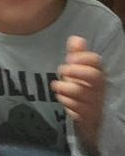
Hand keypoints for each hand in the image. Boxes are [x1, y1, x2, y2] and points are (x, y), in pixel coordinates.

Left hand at [51, 36, 104, 155]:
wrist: (89, 117)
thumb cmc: (82, 88)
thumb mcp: (78, 71)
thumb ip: (76, 55)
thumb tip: (75, 38)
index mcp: (97, 73)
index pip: (96, 61)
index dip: (82, 57)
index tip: (69, 58)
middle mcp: (99, 87)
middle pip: (94, 76)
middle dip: (75, 71)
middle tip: (62, 70)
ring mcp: (94, 102)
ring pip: (81, 92)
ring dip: (65, 87)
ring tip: (56, 85)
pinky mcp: (87, 116)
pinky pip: (76, 109)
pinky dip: (65, 101)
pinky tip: (61, 98)